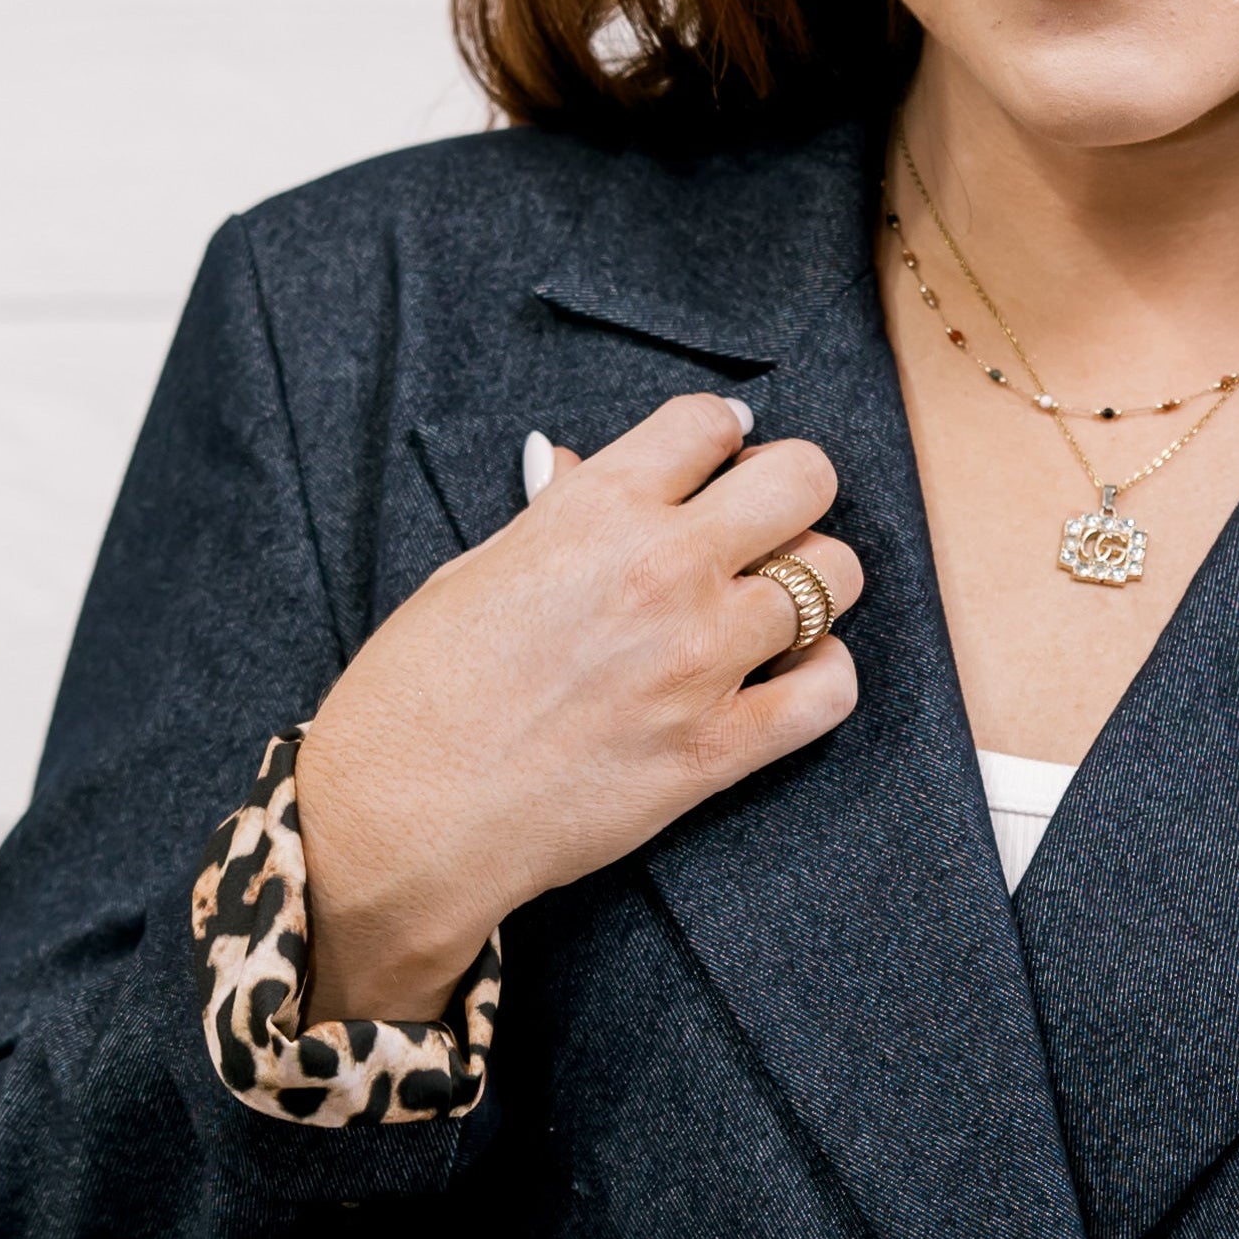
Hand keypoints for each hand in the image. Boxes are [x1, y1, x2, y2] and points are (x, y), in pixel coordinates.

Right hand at [295, 394, 861, 1017]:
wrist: (406, 817)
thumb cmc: (417, 694)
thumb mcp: (473, 571)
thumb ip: (550, 517)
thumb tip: (578, 467)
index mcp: (594, 509)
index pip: (710, 421)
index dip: (722, 439)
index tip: (716, 466)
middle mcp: (662, 568)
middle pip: (805, 478)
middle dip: (792, 493)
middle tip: (764, 528)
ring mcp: (700, 658)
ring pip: (833, 579)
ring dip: (811, 589)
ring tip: (772, 612)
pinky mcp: (718, 746)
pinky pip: (831, 690)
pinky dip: (825, 676)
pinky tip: (791, 679)